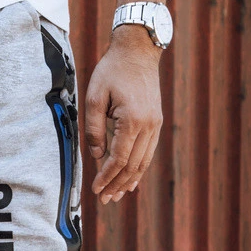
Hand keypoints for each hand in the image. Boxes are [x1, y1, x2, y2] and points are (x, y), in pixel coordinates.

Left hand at [84, 26, 163, 203]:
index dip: (106, 177)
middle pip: (132, 165)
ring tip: (116, 195)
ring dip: (129, 181)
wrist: (138, 50)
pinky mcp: (156, 122)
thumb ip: (94, 129)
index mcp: (132, 119)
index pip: (118, 159)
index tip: (95, 189)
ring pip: (143, 162)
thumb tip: (96, 156)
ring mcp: (155, 124)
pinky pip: (148, 152)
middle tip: (104, 200)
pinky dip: (139, 169)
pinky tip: (131, 180)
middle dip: (117, 185)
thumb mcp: (94, 97)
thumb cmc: (112, 71)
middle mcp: (148, 125)